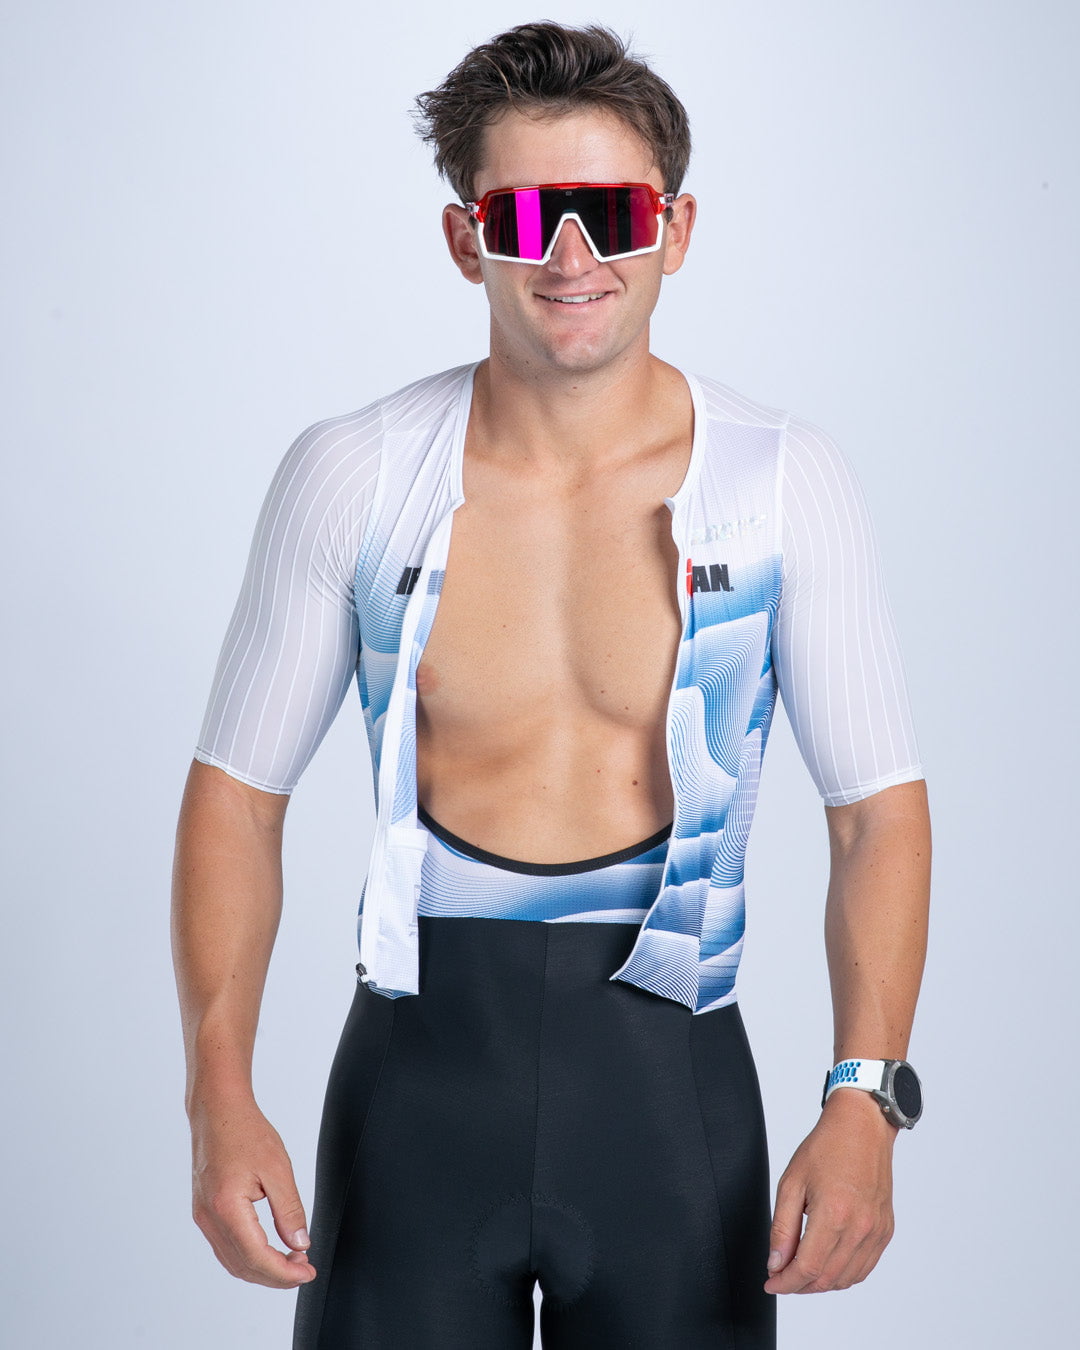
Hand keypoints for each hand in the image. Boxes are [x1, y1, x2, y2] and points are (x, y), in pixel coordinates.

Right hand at [190, 1096, 315, 1288]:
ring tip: (292, 1257)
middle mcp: (209, 1218)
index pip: (257, 1258)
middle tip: (304, 1267)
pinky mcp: (204, 1212)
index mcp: (226, 1207)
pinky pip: (226, 1247)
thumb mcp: (278, 1168)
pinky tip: (270, 1247)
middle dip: (276, 1275)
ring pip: (232, 1261)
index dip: (284, 1273)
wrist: (217, 1110)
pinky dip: (248, 1256)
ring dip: (262, 1268)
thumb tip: (300, 1244)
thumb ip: (289, 1210)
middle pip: (243, 1267)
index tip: (308, 1272)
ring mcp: (203, 1216)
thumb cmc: (246, 1132)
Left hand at [764, 1088, 896, 1293]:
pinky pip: (864, 1267)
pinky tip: (827, 1265)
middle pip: (827, 1279)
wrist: (862, 1128)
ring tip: (801, 1272)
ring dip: (821, 1284)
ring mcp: (876, 1231)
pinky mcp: (885, 1230)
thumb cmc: (826, 1148)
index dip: (785, 1283)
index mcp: (834, 1214)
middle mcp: (859, 1227)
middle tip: (781, 1277)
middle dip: (799, 1286)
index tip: (771, 1283)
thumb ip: (782, 1228)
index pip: (807, 1268)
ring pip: (846, 1279)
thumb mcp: (791, 1182)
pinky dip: (843, 1275)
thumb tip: (776, 1263)